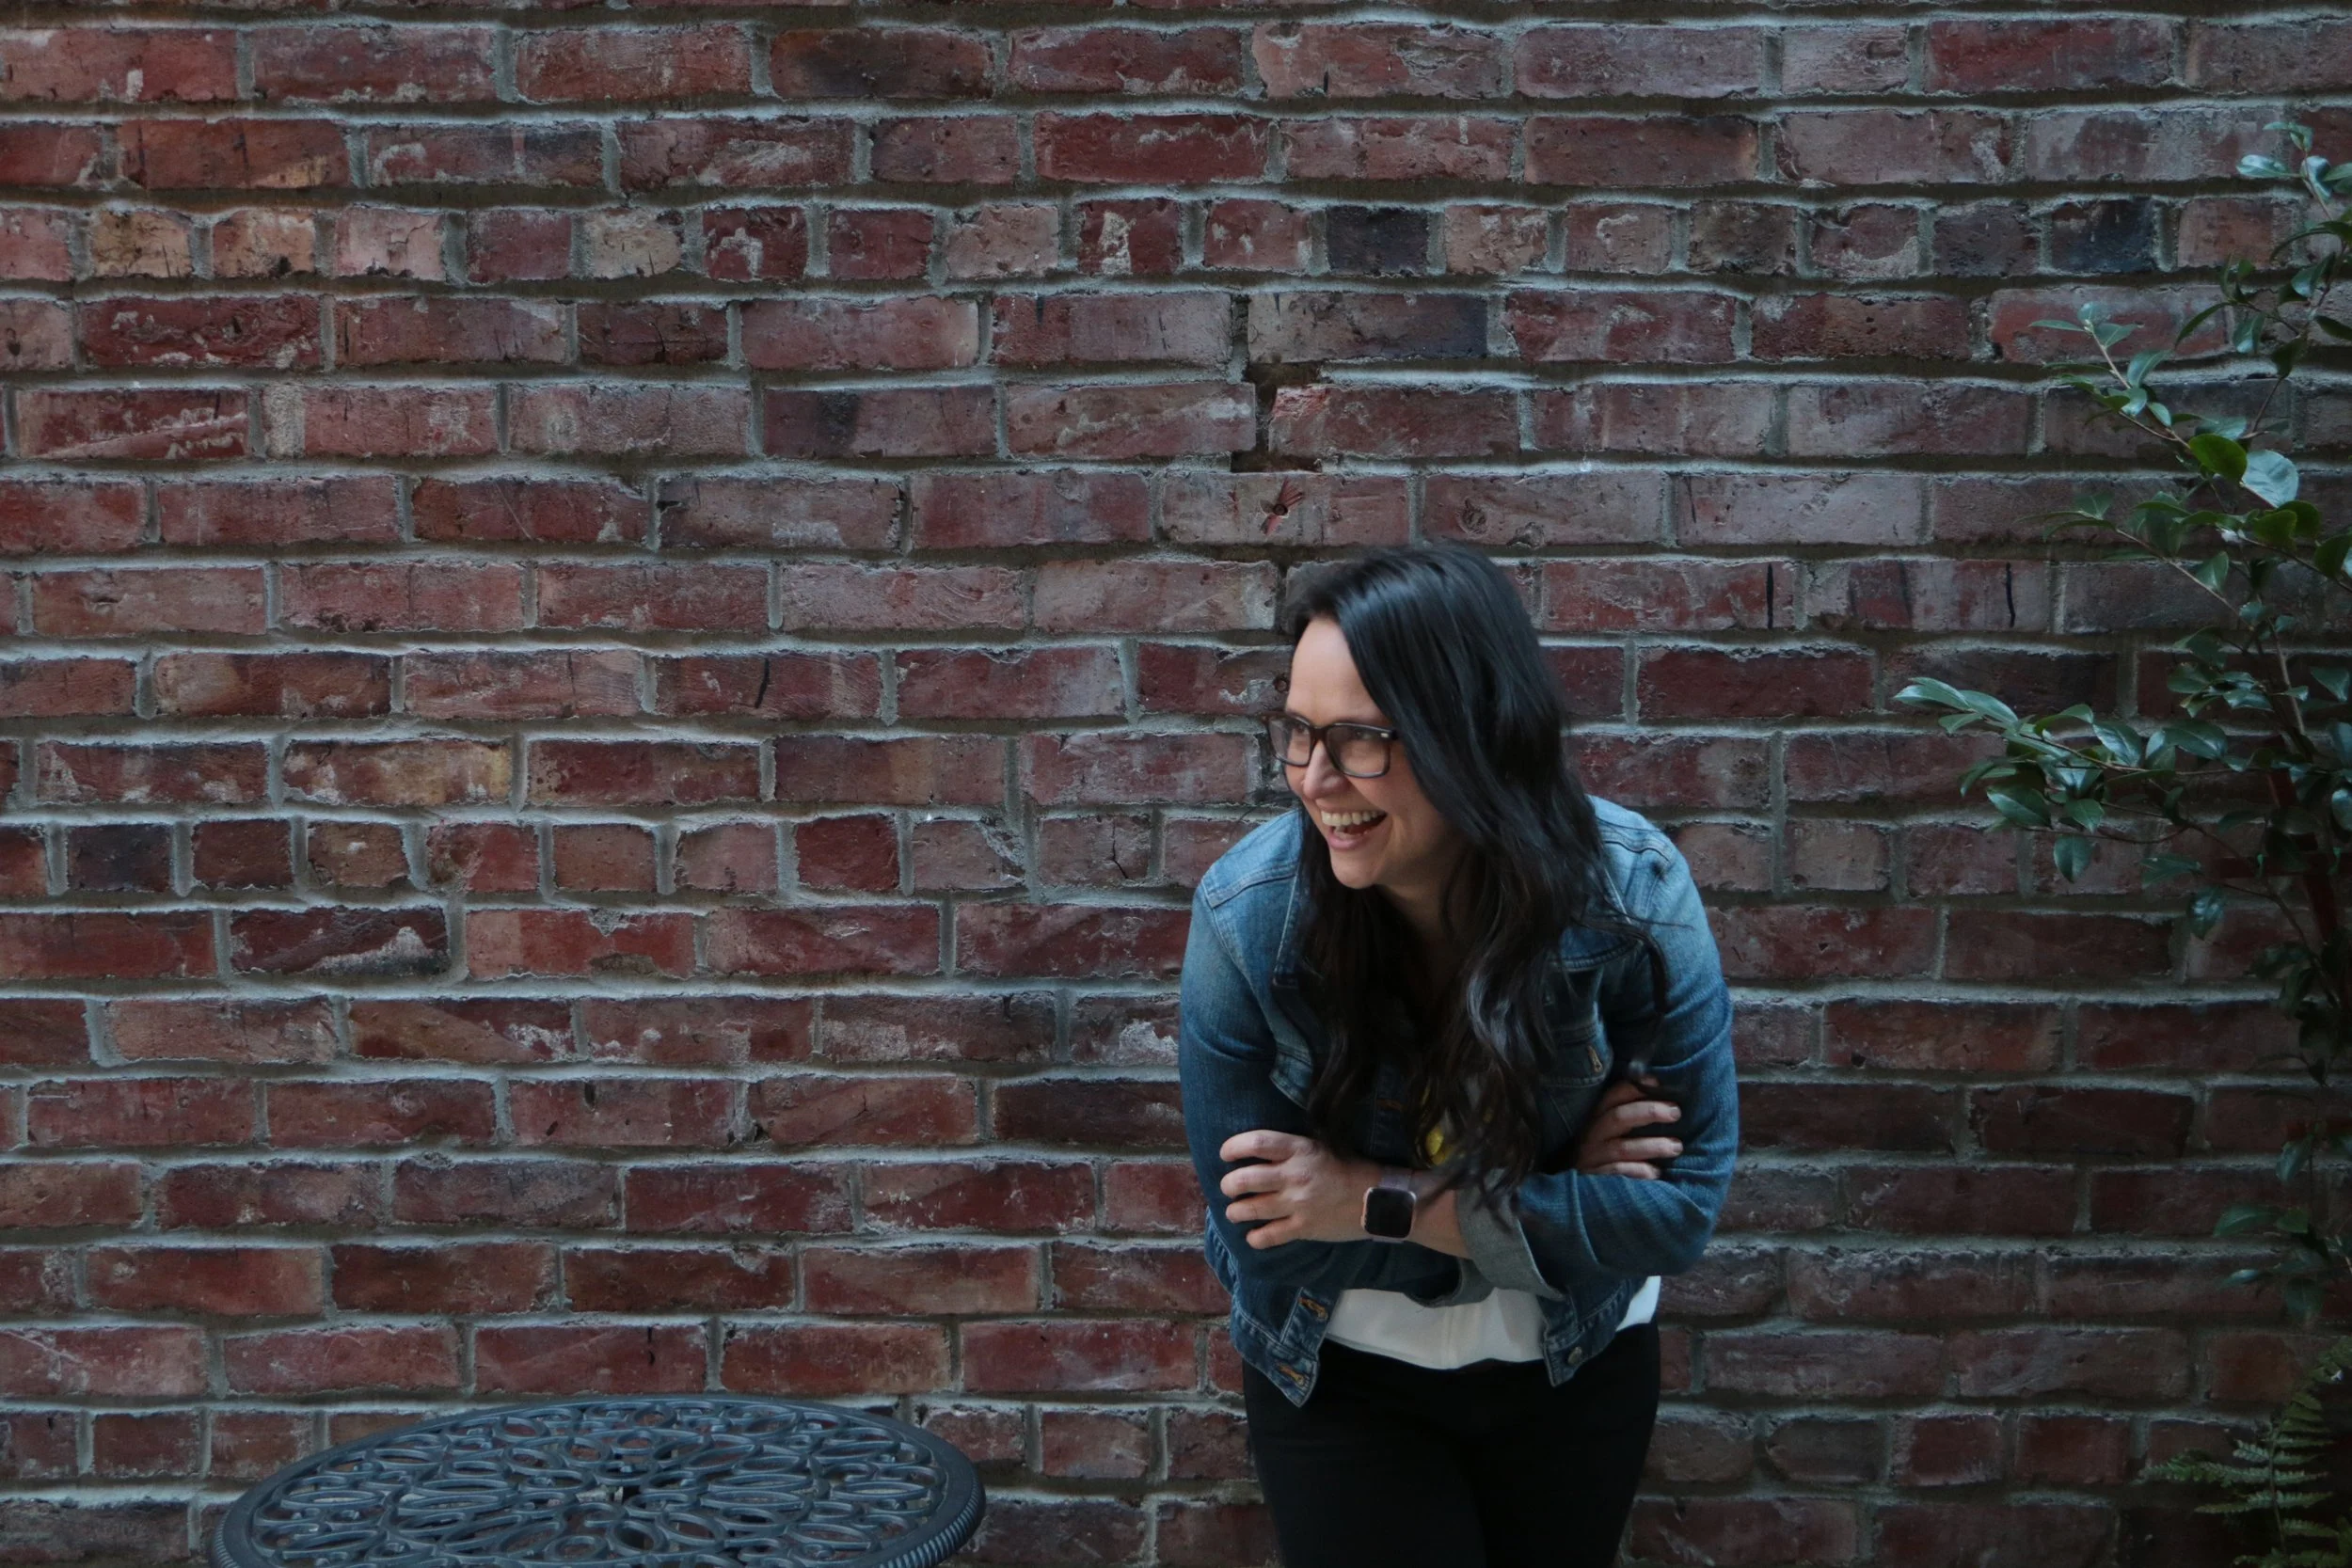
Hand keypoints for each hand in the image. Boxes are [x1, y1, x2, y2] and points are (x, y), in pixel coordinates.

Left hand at [1217, 1129, 1384, 1248]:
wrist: (1379, 1198)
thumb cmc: (1349, 1169)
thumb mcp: (1320, 1147)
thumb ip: (1290, 1150)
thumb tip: (1257, 1153)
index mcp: (1300, 1149)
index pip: (1256, 1143)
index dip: (1233, 1147)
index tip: (1225, 1153)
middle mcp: (1295, 1175)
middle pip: (1244, 1179)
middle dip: (1229, 1185)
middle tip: (1229, 1187)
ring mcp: (1298, 1204)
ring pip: (1251, 1209)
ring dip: (1235, 1211)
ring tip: (1235, 1211)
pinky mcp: (1304, 1228)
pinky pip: (1269, 1236)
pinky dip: (1255, 1237)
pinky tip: (1253, 1235)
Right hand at [1577, 1077, 1681, 1179]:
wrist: (1576, 1189)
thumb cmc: (1602, 1151)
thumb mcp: (1608, 1129)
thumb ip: (1628, 1114)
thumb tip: (1658, 1093)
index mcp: (1596, 1116)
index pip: (1613, 1096)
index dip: (1634, 1088)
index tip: (1658, 1084)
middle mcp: (1592, 1133)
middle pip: (1619, 1117)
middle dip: (1649, 1112)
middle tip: (1675, 1112)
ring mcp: (1592, 1156)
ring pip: (1622, 1147)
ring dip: (1651, 1146)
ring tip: (1676, 1147)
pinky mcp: (1596, 1177)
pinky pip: (1618, 1172)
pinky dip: (1637, 1171)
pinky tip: (1655, 1173)